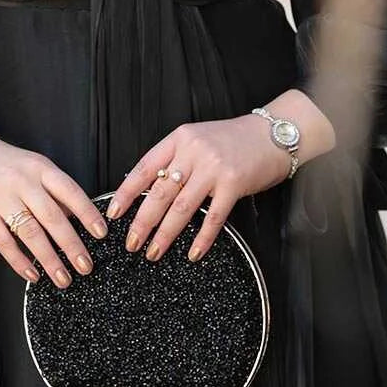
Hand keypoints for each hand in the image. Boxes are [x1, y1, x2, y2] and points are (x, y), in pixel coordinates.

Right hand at [0, 98, 108, 288]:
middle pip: (52, 216)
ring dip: (49, 259)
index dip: (88, 213)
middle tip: (86, 266)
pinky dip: (20, 261)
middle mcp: (22, 182)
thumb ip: (54, 190)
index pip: (70, 191)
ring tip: (63, 278)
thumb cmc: (7, 164)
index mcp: (40, 168)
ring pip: (30, 232)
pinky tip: (33, 274)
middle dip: (71, 245)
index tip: (101, 234)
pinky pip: (4, 242)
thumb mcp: (35, 166)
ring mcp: (1, 198)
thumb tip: (78, 218)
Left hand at [104, 113, 294, 264]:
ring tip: (153, 252)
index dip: (126, 193)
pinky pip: (214, 217)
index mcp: (180, 139)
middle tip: (131, 243)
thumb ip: (176, 159)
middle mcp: (194, 152)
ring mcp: (214, 168)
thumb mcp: (198, 139)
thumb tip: (150, 189)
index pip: (144, 168)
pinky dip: (201, 238)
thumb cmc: (234, 139)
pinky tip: (193, 253)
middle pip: (159, 192)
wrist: (272, 134)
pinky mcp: (234, 183)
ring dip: (165, 234)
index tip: (114, 213)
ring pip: (181, 207)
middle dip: (142, 222)